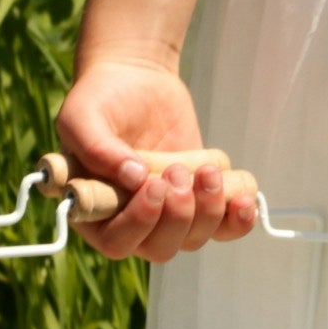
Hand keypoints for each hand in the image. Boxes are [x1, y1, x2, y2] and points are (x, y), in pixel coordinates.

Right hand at [52, 55, 257, 262]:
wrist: (137, 80)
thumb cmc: (101, 98)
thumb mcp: (83, 115)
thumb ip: (97, 147)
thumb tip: (135, 178)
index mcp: (95, 209)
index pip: (117, 242)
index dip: (140, 223)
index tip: (156, 186)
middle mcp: (130, 222)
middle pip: (160, 248)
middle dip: (178, 215)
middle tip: (179, 171)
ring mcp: (167, 217)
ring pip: (193, 240)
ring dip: (208, 210)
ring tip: (208, 170)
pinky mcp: (198, 204)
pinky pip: (222, 230)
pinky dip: (237, 220)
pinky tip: (244, 199)